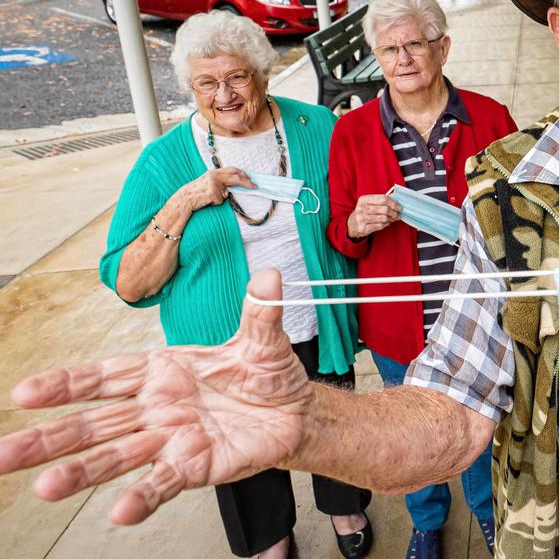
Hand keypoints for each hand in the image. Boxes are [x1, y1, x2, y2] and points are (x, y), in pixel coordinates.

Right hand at [0, 271, 309, 524]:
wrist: (298, 413)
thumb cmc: (268, 374)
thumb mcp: (264, 341)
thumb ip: (260, 313)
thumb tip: (269, 278)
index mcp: (161, 370)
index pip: (105, 377)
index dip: (66, 385)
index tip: (25, 393)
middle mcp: (155, 408)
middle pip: (92, 424)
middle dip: (48, 439)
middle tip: (2, 456)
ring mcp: (170, 440)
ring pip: (115, 458)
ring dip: (80, 473)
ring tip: (45, 488)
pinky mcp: (193, 467)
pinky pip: (161, 484)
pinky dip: (142, 498)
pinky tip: (120, 512)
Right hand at [180, 167, 253, 211]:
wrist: (185, 198)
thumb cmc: (197, 192)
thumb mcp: (210, 183)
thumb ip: (221, 183)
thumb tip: (234, 188)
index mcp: (214, 172)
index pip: (233, 170)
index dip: (242, 174)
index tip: (250, 179)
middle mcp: (215, 176)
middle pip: (235, 176)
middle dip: (246, 181)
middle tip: (253, 186)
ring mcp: (214, 184)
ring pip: (226, 193)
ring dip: (220, 198)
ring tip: (209, 198)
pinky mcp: (213, 193)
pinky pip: (220, 200)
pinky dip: (215, 203)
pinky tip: (206, 201)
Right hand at [347, 193, 401, 239]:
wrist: (352, 224)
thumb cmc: (364, 212)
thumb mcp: (369, 203)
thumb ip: (381, 199)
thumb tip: (394, 195)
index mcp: (364, 199)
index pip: (383, 199)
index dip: (394, 203)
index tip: (399, 207)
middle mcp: (362, 208)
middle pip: (385, 209)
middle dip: (394, 213)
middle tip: (398, 215)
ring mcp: (362, 219)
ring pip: (384, 218)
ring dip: (391, 219)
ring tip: (392, 219)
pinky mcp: (363, 228)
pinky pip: (380, 226)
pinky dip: (386, 224)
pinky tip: (386, 223)